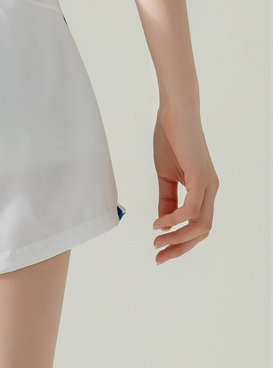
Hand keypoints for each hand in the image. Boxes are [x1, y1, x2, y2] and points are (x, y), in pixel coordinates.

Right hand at [151, 103, 218, 264]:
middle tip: (158, 256)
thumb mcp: (166, 177)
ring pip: (200, 224)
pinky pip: (191, 208)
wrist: (174, 112)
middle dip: (180, 247)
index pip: (198, 226)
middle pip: (201, 231)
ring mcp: (208, 183)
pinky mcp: (200, 175)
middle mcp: (211, 189)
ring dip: (177, 238)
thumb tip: (164, 225)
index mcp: (204, 190)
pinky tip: (158, 223)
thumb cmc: (170, 139)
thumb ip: (167, 200)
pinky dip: (174, 220)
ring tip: (156, 242)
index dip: (180, 243)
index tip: (159, 252)